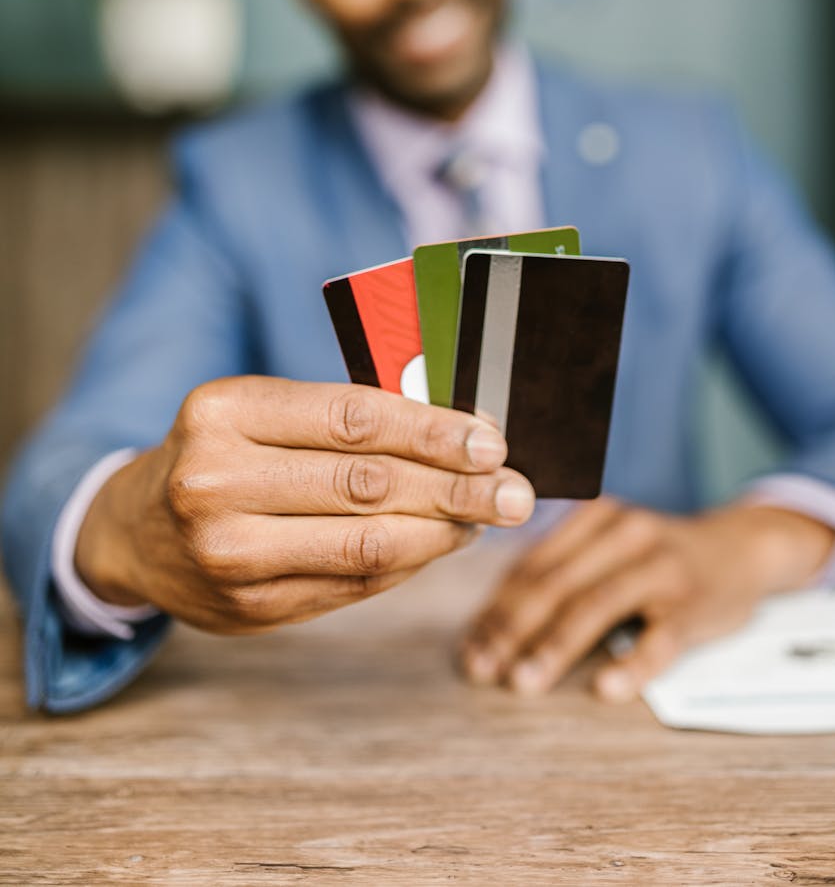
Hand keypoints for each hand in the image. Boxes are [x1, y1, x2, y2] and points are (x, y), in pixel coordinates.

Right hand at [75, 376, 534, 634]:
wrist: (134, 530)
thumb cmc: (222, 451)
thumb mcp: (260, 409)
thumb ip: (343, 417)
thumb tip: (457, 435)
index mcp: (224, 410)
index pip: (352, 418)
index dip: (432, 431)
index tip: (491, 440)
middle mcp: (215, 481)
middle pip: (367, 484)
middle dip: (456, 488)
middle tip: (516, 492)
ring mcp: (226, 554)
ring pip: (365, 544)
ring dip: (441, 533)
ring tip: (485, 518)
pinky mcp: (244, 609)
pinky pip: (350, 587)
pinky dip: (407, 566)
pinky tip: (439, 546)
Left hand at [461, 495, 834, 699]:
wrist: (741, 548)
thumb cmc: (656, 556)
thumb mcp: (608, 544)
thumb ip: (561, 571)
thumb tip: (492, 625)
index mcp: (594, 516)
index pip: (533, 565)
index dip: (496, 608)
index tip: (468, 648)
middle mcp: (624, 531)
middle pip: (557, 583)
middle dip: (512, 630)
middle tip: (482, 671)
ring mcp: (662, 566)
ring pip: (598, 605)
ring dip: (555, 647)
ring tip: (524, 683)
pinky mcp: (696, 603)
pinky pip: (662, 636)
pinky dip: (633, 663)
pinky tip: (607, 689)